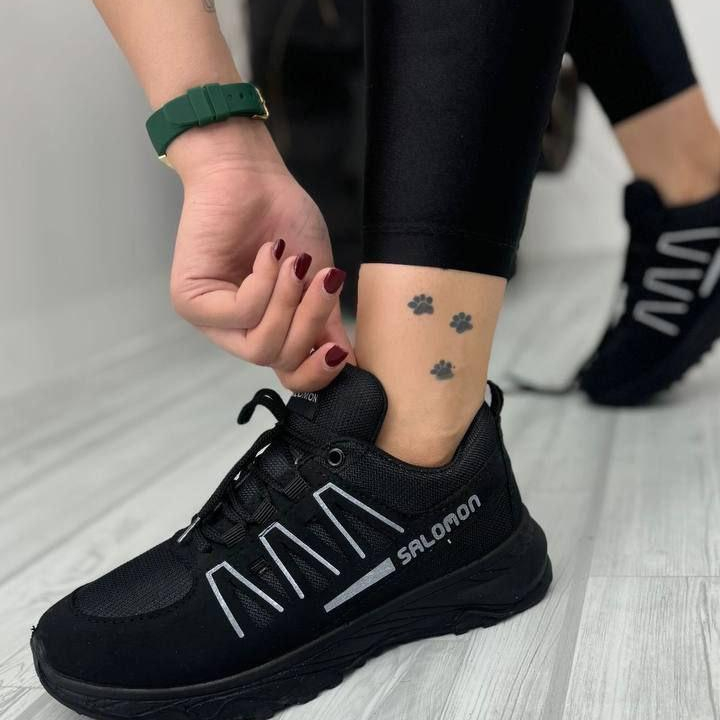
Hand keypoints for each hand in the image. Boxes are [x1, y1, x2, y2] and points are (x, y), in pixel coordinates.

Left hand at [166, 119, 354, 389]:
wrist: (251, 173)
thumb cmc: (282, 218)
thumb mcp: (317, 281)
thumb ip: (326, 324)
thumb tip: (350, 364)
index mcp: (268, 331)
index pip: (291, 377)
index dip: (318, 374)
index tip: (341, 351)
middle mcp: (236, 334)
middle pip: (279, 360)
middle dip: (309, 320)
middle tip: (322, 280)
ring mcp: (210, 322)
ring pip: (260, 344)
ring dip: (287, 300)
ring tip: (294, 262)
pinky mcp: (190, 302)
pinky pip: (241, 313)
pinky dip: (264, 282)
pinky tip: (269, 252)